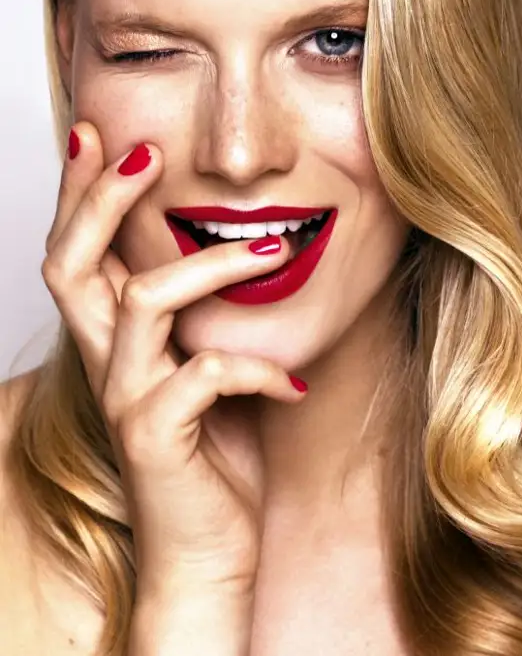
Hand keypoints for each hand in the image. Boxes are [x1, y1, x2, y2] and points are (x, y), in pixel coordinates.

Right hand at [42, 122, 306, 603]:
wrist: (211, 546)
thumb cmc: (215, 446)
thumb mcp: (203, 361)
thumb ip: (202, 312)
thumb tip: (242, 240)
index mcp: (114, 338)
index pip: (77, 250)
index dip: (79, 191)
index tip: (99, 132)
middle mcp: (106, 362)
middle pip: (72, 263)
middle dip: (101, 199)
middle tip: (145, 151)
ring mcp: (126, 398)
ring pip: (144, 302)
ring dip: (210, 267)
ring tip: (273, 250)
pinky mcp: (156, 436)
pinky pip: (202, 377)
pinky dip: (255, 371)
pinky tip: (293, 387)